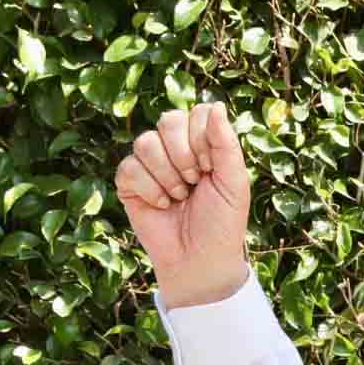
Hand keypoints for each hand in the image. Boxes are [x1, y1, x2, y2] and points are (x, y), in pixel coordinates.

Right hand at [116, 102, 251, 308]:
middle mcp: (176, 149)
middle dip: (185, 155)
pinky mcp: (129, 181)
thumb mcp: (234, 182)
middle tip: (196, 182)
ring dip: (168, 175)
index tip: (212, 168)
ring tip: (180, 197)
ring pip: (146, 142)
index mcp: (204, 144)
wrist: (200, 260)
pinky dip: (150, 190)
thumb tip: (217, 105)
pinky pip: (129, 167)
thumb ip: (226, 143)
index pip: (197, 113)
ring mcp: (151, 164)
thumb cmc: (223, 223)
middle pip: (168, 120)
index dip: (204, 138)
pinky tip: (163, 205)